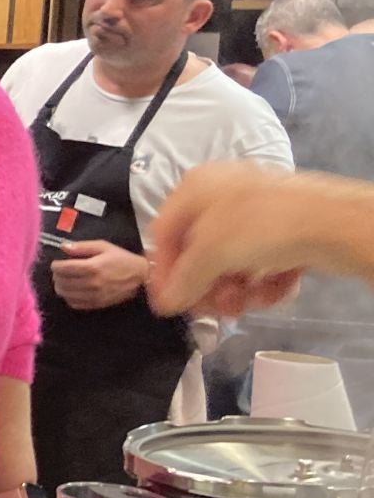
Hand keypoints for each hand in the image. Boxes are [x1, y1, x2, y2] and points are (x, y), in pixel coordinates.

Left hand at [49, 240, 148, 310]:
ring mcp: (93, 296)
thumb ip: (82, 247)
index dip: (55, 266)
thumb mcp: (103, 247)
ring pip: (65, 294)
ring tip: (64, 280)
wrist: (141, 278)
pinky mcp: (96, 304)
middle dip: (57, 276)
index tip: (56, 263)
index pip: (63, 269)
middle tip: (60, 271)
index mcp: (92, 267)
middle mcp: (91, 283)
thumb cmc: (122, 259)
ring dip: (60, 286)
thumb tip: (63, 247)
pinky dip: (68, 297)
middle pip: (61, 282)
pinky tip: (72, 290)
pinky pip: (74, 304)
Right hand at [147, 163, 315, 316]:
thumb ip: (182, 281)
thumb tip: (164, 303)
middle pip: (201, 252)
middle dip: (208, 285)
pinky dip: (266, 282)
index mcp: (195, 188)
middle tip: (216, 310)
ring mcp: (257, 212)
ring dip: (237, 290)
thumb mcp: (210, 254)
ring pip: (233, 261)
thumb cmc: (260, 226)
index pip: (164, 234)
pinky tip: (275, 291)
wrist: (334, 221)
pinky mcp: (286, 229)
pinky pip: (263, 261)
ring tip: (249, 305)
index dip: (165, 272)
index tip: (170, 304)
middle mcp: (222, 195)